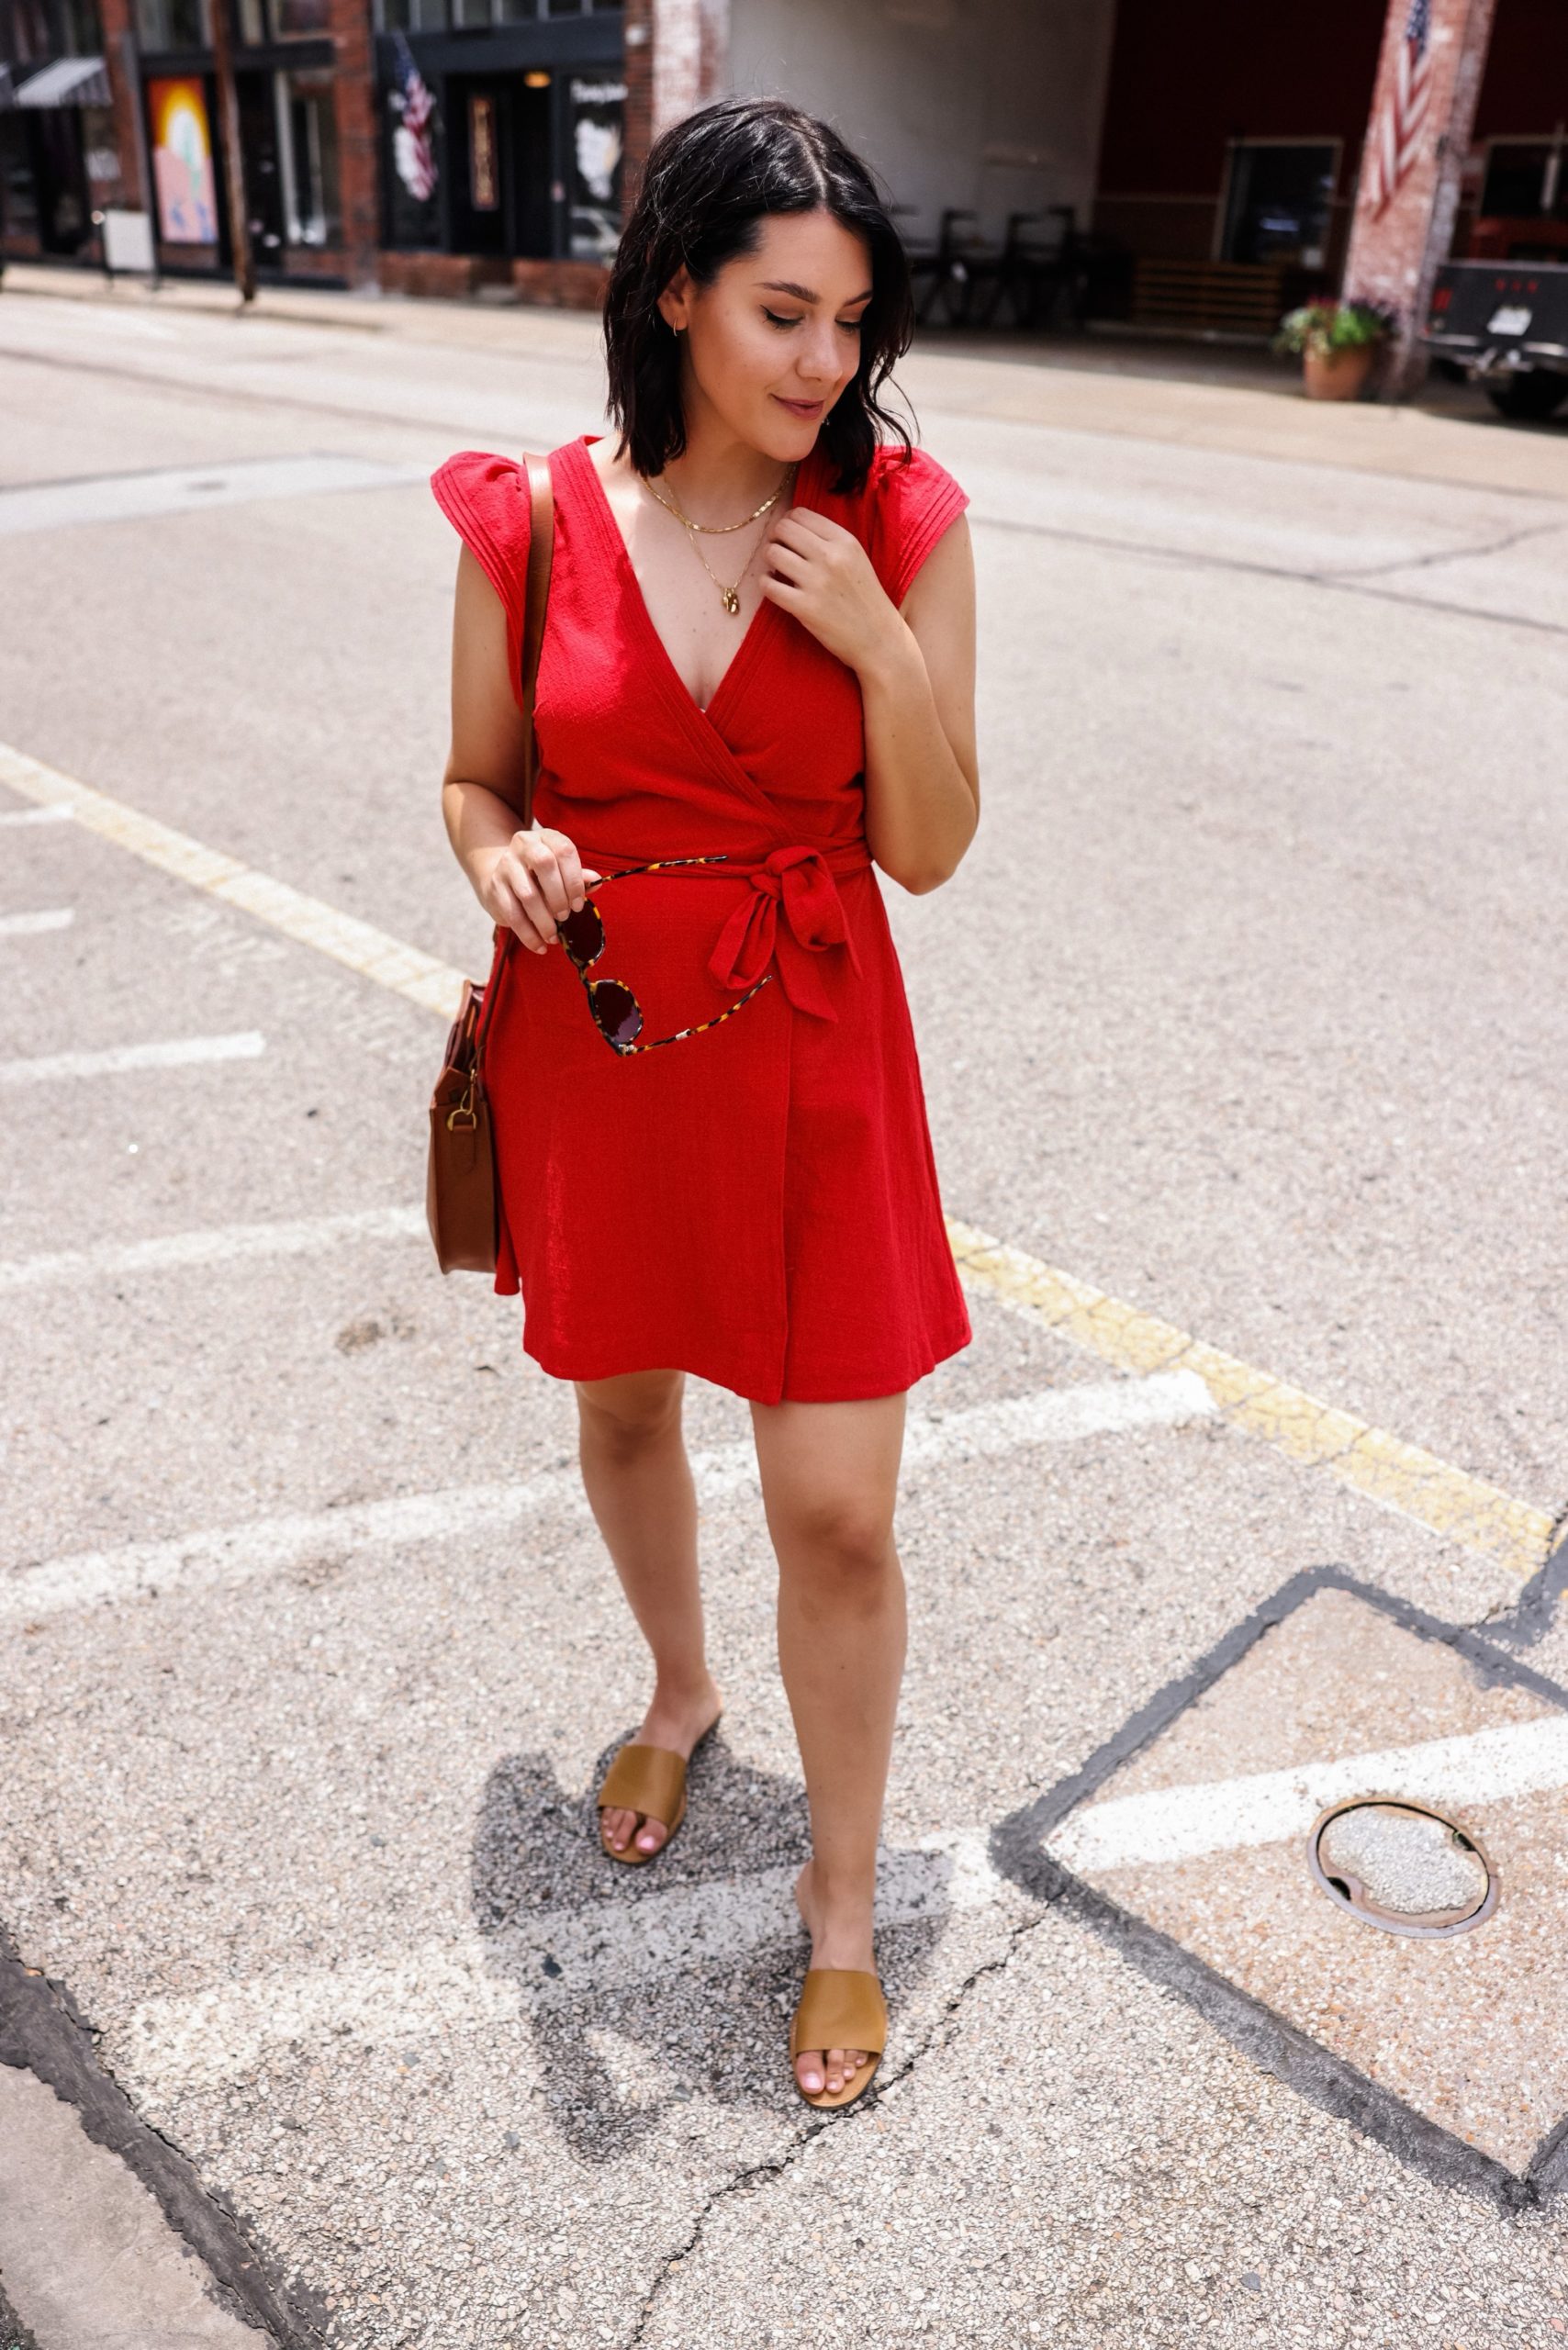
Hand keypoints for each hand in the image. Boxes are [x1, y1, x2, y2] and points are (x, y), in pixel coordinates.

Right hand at [474, 825, 599, 955]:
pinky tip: (539, 945)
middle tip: (565, 916)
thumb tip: (596, 881)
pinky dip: (528, 934)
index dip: (575, 880)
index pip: (564, 851)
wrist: (501, 876)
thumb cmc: (539, 875)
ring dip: (544, 920)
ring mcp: (506, 865)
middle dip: (559, 897)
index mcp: (546, 837)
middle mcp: (524, 845)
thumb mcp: (560, 871)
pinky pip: (512, 914)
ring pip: (528, 894)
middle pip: (545, 864)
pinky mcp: (495, 887)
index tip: (579, 904)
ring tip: (553, 935)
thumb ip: (578, 876)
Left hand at [760, 508, 904, 675]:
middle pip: (783, 528)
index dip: (787, 522)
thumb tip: (792, 527)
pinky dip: (765, 584)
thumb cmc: (865, 599)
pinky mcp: (805, 607)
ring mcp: (817, 582)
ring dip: (768, 560)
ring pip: (773, 553)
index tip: (788, 537)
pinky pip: (768, 586)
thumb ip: (830, 541)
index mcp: (845, 541)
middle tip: (779, 551)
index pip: (800, 514)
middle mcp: (830, 557)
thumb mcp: (856, 559)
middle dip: (775, 538)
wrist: (879, 639)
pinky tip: (774, 587)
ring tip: (777, 570)